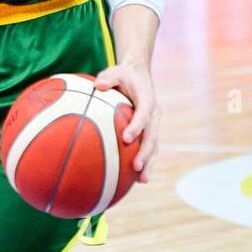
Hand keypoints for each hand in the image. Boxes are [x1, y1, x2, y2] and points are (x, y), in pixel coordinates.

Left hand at [94, 59, 159, 183]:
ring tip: (142, 180)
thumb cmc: (123, 75)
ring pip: (154, 146)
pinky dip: (145, 162)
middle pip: (152, 136)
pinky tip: (136, 179)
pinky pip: (148, 148)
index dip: (137, 126)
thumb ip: (108, 77)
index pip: (143, 114)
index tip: (126, 138)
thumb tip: (97, 85)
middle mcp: (153, 114)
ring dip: (149, 163)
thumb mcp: (115, 71)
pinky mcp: (150, 131)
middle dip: (146, 152)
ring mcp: (153, 124)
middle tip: (137, 166)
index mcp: (147, 99)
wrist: (139, 75)